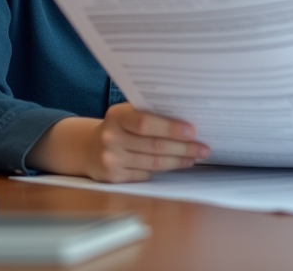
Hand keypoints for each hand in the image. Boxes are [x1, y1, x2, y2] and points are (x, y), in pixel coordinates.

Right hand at [28, 103, 209, 181]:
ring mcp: (111, 159)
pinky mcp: (113, 177)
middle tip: (204, 148)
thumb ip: (149, 114)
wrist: (89, 148)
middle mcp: (111, 137)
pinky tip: (178, 164)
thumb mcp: (127, 114)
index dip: (171, 128)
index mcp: (117, 116)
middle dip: (183, 147)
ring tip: (195, 156)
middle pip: (154, 146)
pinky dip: (165, 169)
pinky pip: (146, 174)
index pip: (146, 123)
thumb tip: (187, 120)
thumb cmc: (119, 127)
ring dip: (179, 160)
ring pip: (153, 163)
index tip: (192, 131)